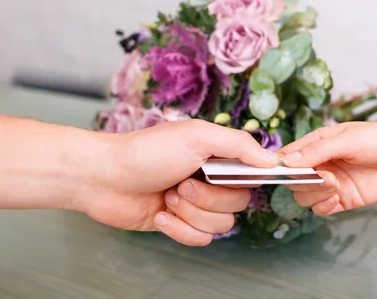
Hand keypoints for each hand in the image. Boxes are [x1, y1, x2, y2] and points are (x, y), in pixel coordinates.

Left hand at [81, 119, 279, 245]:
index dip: (247, 180)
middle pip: (238, 203)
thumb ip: (239, 145)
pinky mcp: (179, 224)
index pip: (252, 173)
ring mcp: (194, 203)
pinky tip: (160, 214)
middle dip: (208, 198)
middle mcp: (209, 179)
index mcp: (217, 155)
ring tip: (167, 197)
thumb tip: (273, 161)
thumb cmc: (147, 152)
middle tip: (182, 183)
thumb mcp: (197, 136)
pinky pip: (200, 240)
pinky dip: (179, 229)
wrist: (103, 178)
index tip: (231, 178)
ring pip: (220, 225)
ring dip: (191, 213)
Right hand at [278, 121, 376, 215]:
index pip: (287, 156)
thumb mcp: (348, 139)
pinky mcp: (343, 200)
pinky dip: (322, 205)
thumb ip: (317, 150)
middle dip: (302, 180)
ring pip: (303, 196)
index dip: (281, 165)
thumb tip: (287, 162)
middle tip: (324, 176)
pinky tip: (336, 197)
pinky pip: (320, 209)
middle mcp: (320, 164)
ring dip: (313, 193)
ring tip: (334, 185)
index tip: (281, 170)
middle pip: (293, 179)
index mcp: (317, 144)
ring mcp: (331, 183)